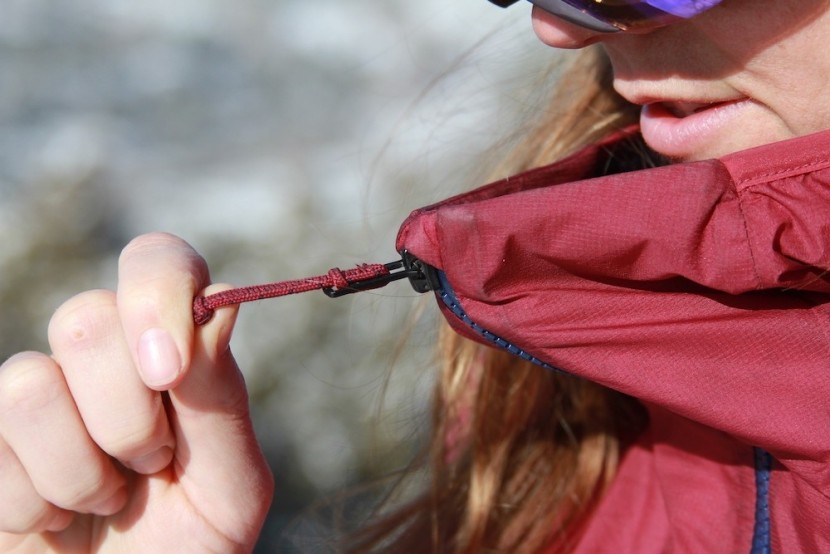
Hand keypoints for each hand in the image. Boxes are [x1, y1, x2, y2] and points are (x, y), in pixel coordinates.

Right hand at [0, 233, 273, 552]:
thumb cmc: (191, 548)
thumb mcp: (229, 485)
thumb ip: (221, 400)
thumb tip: (218, 301)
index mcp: (178, 353)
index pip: (158, 263)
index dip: (157, 296)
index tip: (170, 374)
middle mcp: (108, 360)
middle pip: (86, 317)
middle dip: (125, 415)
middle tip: (151, 465)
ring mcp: (45, 397)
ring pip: (27, 381)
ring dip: (79, 470)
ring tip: (107, 500)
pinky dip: (35, 503)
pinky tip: (59, 521)